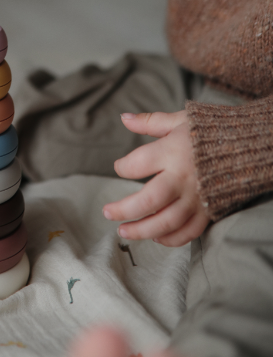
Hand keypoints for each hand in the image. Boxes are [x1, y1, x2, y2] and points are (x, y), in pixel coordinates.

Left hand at [102, 110, 209, 246]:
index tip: (119, 168)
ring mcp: (196, 198)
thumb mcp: (179, 120)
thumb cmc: (209, 130)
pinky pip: (188, 232)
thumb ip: (150, 122)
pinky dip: (171, 238)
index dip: (122, 167)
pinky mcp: (209, 211)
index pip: (137, 164)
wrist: (248, 146)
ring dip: (142, 230)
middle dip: (125, 209)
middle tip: (107, 212)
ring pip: (166, 222)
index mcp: (172, 151)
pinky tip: (155, 236)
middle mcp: (183, 178)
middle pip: (149, 200)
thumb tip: (123, 118)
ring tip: (124, 231)